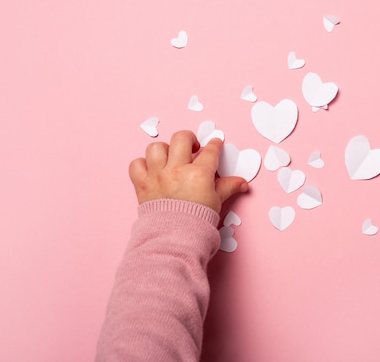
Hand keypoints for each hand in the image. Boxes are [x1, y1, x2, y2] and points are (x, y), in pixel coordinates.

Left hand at [129, 130, 248, 212]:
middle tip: (192, 148)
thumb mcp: (217, 202)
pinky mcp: (142, 184)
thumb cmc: (197, 222)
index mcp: (199, 174)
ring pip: (156, 148)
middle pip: (182, 138)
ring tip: (170, 158)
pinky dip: (142, 165)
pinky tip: (151, 170)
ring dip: (164, 150)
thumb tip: (243, 183)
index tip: (215, 143)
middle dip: (189, 139)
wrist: (175, 240)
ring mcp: (157, 176)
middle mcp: (177, 170)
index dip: (214, 144)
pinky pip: (136, 164)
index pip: (210, 151)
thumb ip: (228, 187)